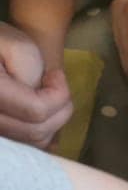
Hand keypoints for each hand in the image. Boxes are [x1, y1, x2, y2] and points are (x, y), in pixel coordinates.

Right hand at [0, 23, 70, 146]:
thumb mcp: (17, 46)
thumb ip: (31, 72)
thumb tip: (41, 99)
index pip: (37, 111)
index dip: (58, 94)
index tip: (55, 75)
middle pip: (37, 130)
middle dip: (59, 109)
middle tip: (55, 86)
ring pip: (34, 141)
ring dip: (52, 120)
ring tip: (46, 95)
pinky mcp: (2, 135)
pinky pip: (27, 144)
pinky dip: (42, 130)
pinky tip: (42, 109)